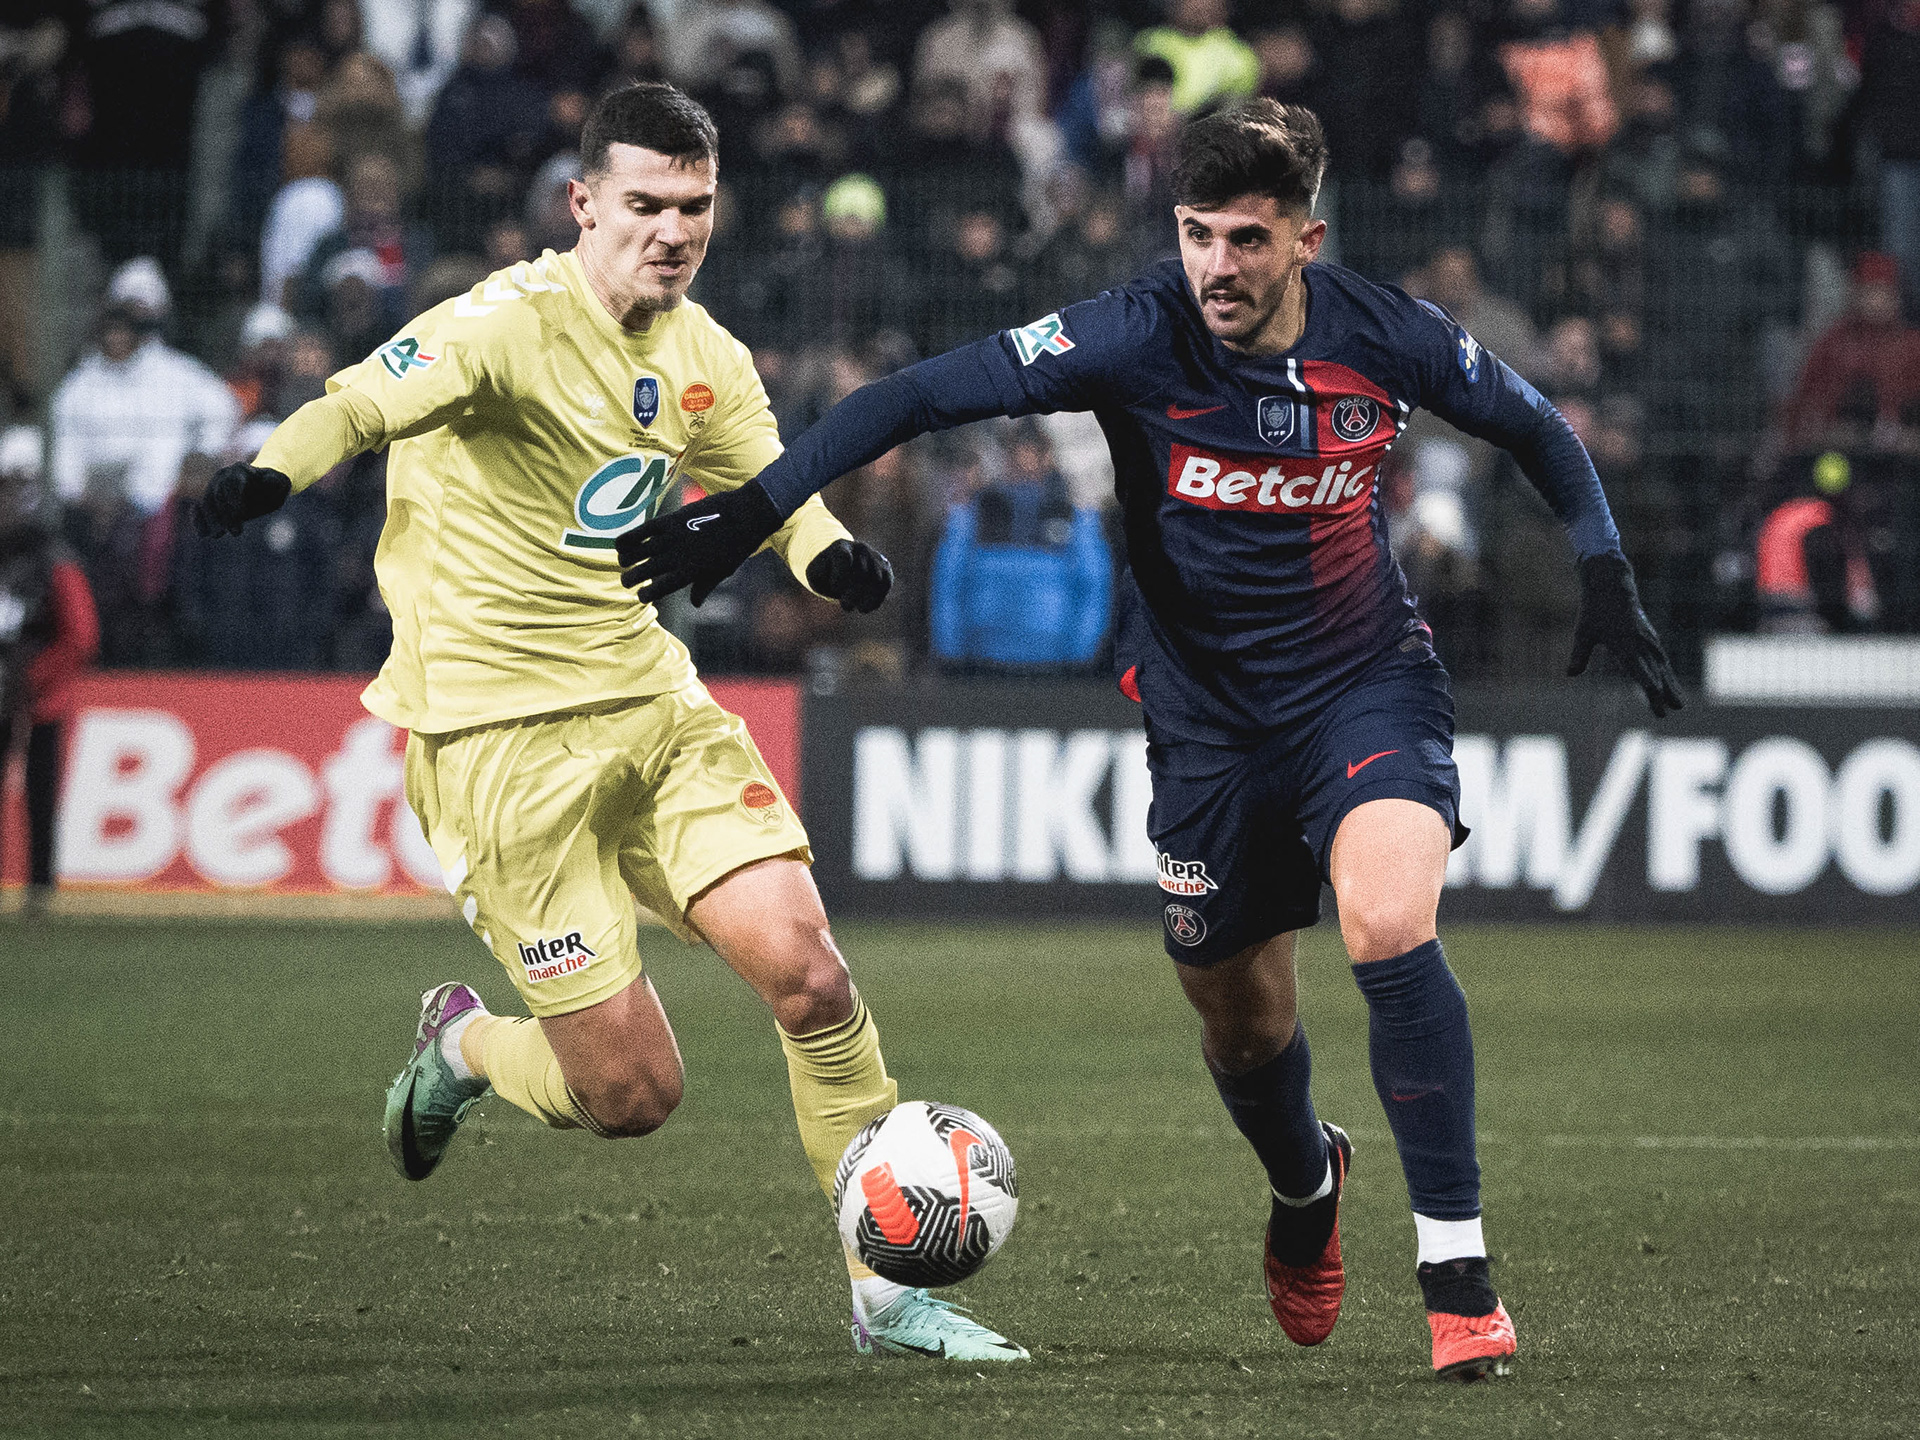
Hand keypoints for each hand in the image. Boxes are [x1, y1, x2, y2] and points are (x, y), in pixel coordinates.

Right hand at [193, 463, 290, 537]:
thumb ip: (275, 483)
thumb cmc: (273, 486)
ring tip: (218, 535)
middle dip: (226, 515)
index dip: (235, 498)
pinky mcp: (210, 502)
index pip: (232, 483)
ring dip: (212, 521)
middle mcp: (223, 477)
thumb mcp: (279, 483)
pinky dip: (198, 521)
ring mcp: (214, 488)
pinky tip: (201, 533)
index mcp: (240, 470)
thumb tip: (271, 481)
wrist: (263, 488)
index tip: (241, 514)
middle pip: (218, 495)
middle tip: (237, 532)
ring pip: (207, 503)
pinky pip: (200, 511)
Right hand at [617, 481, 783, 606]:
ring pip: (641, 550)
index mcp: (691, 572)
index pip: (661, 587)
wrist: (745, 515)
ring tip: (622, 563)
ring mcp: (674, 536)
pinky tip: (621, 543)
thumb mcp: (723, 571)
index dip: (647, 594)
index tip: (641, 596)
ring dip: (626, 558)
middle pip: (646, 570)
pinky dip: (630, 537)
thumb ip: (704, 586)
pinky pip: (644, 529)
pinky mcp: (672, 519)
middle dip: (631, 578)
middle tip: (625, 581)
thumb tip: (694, 604)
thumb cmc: (737, 546)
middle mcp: (679, 556)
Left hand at [806, 538, 892, 612]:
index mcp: (840, 546)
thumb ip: (820, 576)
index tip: (835, 588)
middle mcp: (860, 548)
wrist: (840, 566)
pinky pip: (886, 583)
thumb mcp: (815, 574)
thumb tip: (839, 586)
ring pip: (876, 578)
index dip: (840, 576)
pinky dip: (878, 598)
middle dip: (853, 593)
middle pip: (861, 571)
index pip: (843, 557)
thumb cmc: (825, 573)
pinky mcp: (885, 569)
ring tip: (859, 608)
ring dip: (867, 597)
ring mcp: (874, 557)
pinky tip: (868, 607)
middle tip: (846, 606)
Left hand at [1568, 552, 1684, 717]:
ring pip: (1663, 667)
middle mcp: (1640, 643)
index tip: (1655, 693)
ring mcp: (1648, 641)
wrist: (1612, 586)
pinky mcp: (1650, 638)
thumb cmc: (1595, 610)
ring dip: (1671, 685)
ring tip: (1679, 705)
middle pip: (1654, 672)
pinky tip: (1672, 685)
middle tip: (1669, 712)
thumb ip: (1579, 654)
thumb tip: (1570, 673)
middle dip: (1661, 693)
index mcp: (1624, 643)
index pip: (1637, 666)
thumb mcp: (1583, 632)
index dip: (1646, 681)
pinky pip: (1662, 660)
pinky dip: (1668, 673)